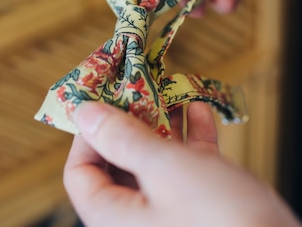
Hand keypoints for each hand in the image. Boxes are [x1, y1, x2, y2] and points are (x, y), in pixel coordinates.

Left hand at [64, 102, 301, 226]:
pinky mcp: (200, 210)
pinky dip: (190, 140)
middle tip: (139, 87)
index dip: (87, 133)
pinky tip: (198, 111)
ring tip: (169, 91)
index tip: (102, 101)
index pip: (80, 172)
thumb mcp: (165, 169)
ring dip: (162, 124)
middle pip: (118, 163)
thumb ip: (122, 138)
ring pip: (153, 163)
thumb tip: (84, 113)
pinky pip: (185, 170)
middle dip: (129, 121)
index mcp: (113, 219)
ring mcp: (169, 215)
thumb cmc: (222, 220)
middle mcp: (136, 220)